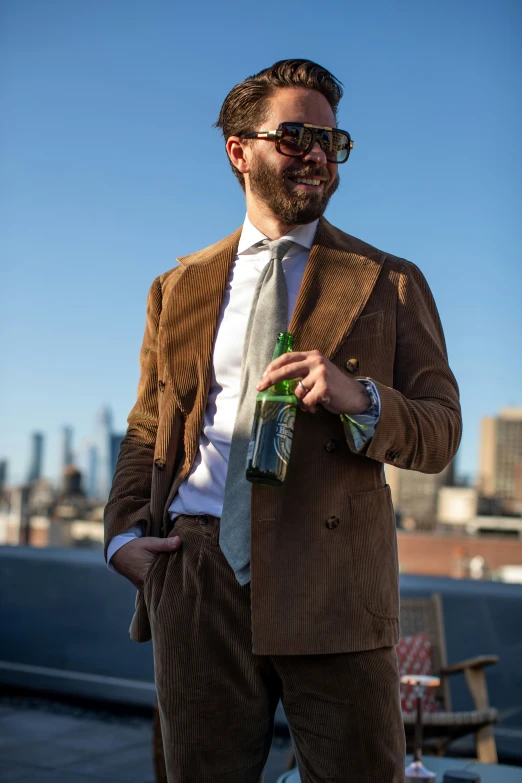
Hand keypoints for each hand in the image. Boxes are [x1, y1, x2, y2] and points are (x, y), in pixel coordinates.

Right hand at [111, 533, 181, 590]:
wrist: (119, 553)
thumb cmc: (135, 548)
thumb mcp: (150, 543)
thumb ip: (165, 544)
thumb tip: (179, 541)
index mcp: (148, 575)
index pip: (168, 580)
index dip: (179, 576)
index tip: (189, 573)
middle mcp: (146, 585)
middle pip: (165, 586)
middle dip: (176, 581)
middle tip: (188, 577)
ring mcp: (145, 588)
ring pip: (160, 589)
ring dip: (169, 583)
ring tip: (181, 579)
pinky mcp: (144, 588)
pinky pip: (155, 589)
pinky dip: (162, 585)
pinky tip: (171, 580)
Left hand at [256, 350, 370, 414]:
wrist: (356, 395)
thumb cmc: (334, 386)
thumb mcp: (318, 372)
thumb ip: (302, 372)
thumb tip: (277, 380)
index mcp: (313, 356)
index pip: (288, 357)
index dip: (273, 366)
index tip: (264, 375)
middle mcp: (316, 361)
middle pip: (286, 370)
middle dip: (270, 379)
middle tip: (259, 387)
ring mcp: (320, 374)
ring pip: (297, 391)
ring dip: (302, 401)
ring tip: (312, 402)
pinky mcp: (324, 387)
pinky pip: (306, 401)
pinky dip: (310, 407)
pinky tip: (318, 406)